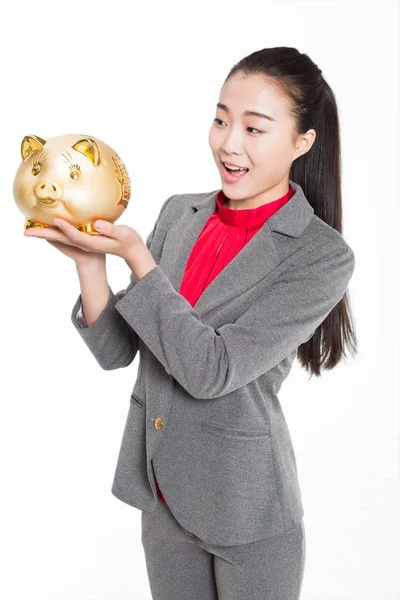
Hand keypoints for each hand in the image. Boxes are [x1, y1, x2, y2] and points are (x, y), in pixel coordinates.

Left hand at [23, 218, 143, 262]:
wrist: (130, 250)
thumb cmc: (128, 241)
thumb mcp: (122, 234)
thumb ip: (110, 229)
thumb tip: (97, 225)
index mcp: (93, 243)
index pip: (75, 236)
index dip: (65, 228)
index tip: (56, 220)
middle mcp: (85, 244)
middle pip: (61, 239)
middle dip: (44, 234)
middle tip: (26, 232)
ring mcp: (83, 243)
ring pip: (61, 238)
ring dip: (46, 233)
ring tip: (31, 227)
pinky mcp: (84, 240)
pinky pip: (66, 236)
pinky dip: (55, 231)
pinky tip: (49, 224)